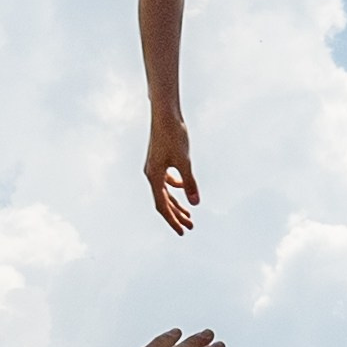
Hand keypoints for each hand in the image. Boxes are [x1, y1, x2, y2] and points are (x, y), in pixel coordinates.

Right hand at [146, 115, 198, 235]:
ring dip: (176, 203)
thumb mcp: (185, 161)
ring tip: (189, 215)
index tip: (182, 232)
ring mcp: (154, 167)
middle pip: (163, 201)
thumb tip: (195, 204)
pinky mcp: (159, 160)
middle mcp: (151, 174)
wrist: (165, 114)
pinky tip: (184, 188)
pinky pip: (166, 180)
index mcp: (154, 177)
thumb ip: (190, 183)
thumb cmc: (174, 135)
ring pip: (165, 192)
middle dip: (176, 215)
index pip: (162, 206)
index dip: (172, 221)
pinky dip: (175, 187)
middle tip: (190, 227)